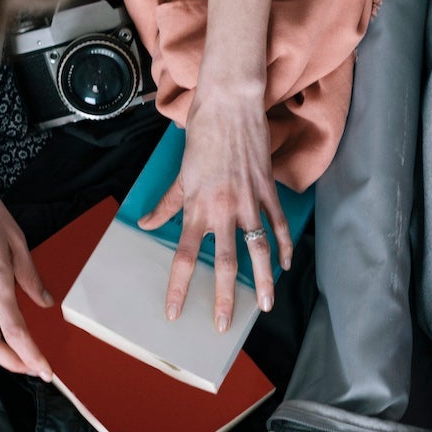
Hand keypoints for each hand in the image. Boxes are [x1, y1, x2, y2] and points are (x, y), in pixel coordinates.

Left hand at [139, 87, 290, 330]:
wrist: (229, 106)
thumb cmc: (202, 136)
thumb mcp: (181, 173)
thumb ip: (167, 204)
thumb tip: (146, 224)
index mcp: (196, 207)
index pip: (185, 257)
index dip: (179, 288)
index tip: (174, 312)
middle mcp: (223, 210)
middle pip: (226, 264)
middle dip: (225, 298)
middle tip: (224, 325)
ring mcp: (249, 201)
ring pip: (259, 251)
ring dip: (264, 282)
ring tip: (266, 305)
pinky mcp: (268, 190)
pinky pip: (279, 225)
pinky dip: (284, 247)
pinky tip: (285, 265)